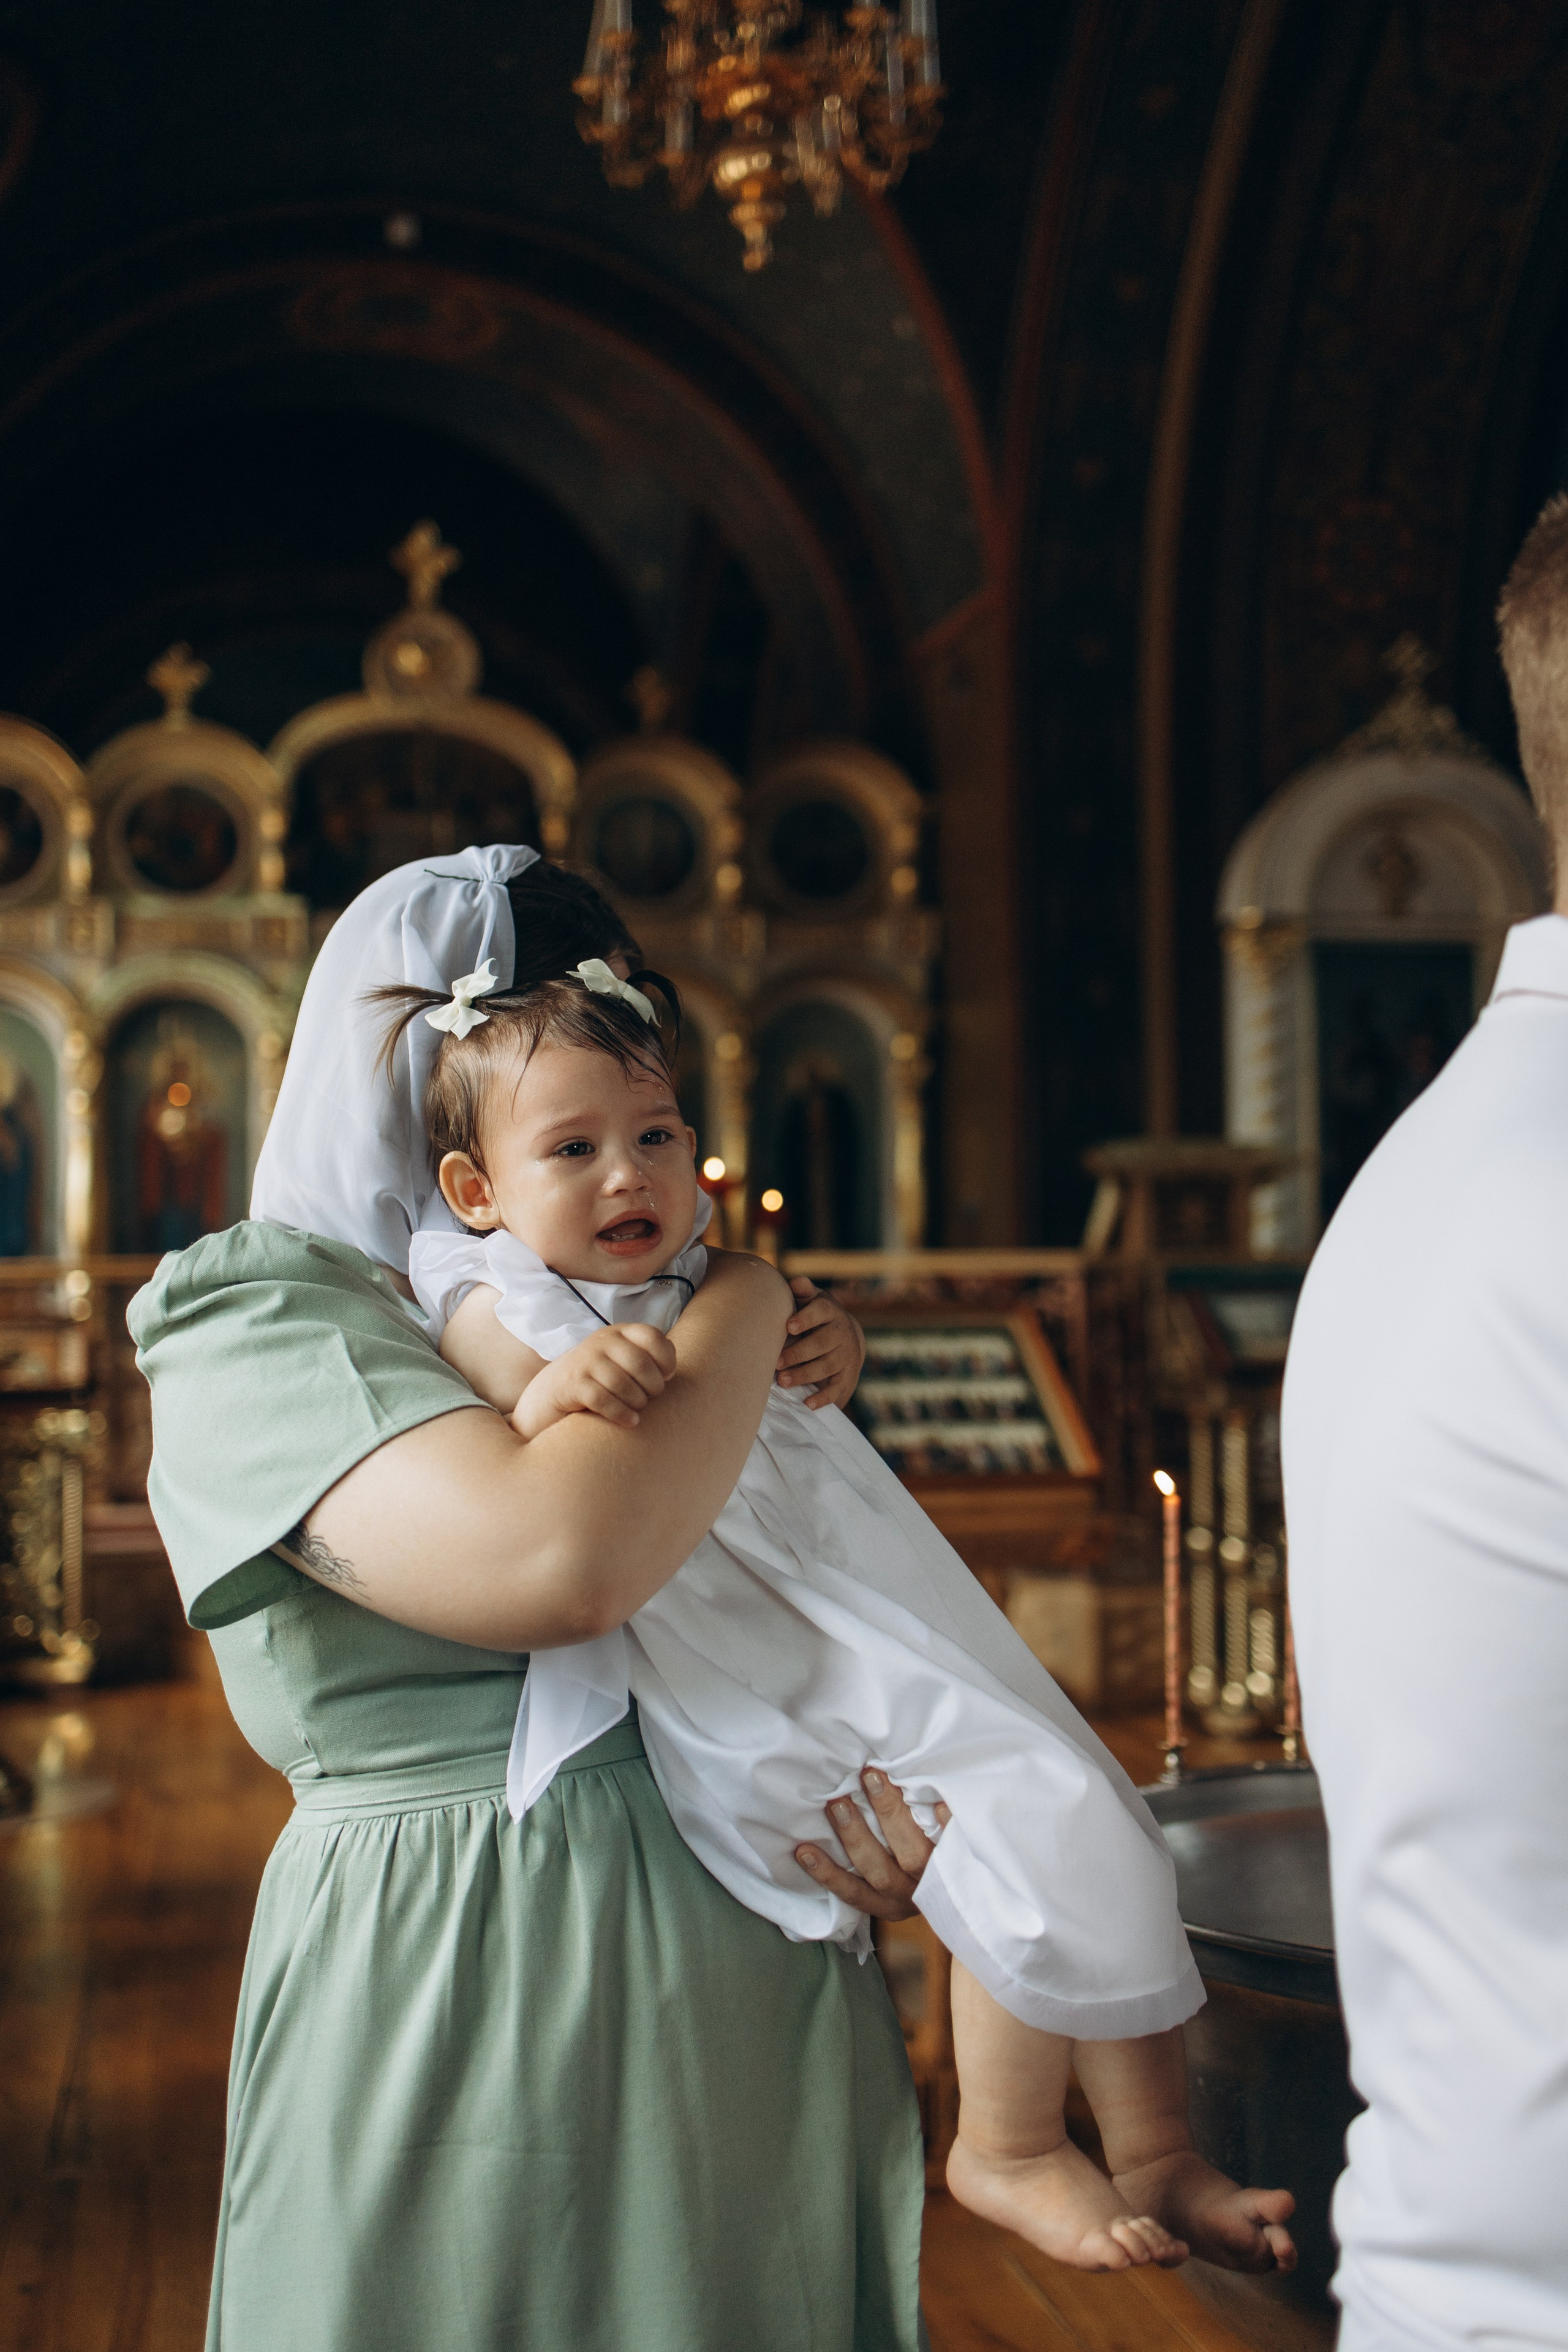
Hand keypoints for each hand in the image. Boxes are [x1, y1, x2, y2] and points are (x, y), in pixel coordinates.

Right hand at [513, 1322, 676, 1439]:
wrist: (551, 1392)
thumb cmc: (598, 1380)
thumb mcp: (621, 1361)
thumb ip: (646, 1358)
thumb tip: (670, 1371)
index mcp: (619, 1332)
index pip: (653, 1337)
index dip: (667, 1359)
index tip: (666, 1377)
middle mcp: (601, 1341)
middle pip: (642, 1364)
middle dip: (653, 1387)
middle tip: (650, 1397)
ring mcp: (585, 1361)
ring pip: (624, 1384)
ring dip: (638, 1402)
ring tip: (638, 1409)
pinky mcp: (572, 1384)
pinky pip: (604, 1400)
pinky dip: (621, 1414)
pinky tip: (630, 1421)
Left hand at [776, 1278, 865, 1409]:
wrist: (847, 1335)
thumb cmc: (816, 1316)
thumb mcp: (812, 1300)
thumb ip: (803, 1291)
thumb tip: (795, 1282)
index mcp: (830, 1310)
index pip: (820, 1311)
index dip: (805, 1318)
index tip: (788, 1326)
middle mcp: (842, 1331)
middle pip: (822, 1343)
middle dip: (799, 1353)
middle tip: (776, 1363)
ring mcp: (846, 1355)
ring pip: (827, 1366)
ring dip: (805, 1375)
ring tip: (783, 1382)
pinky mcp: (848, 1376)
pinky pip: (837, 1388)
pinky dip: (824, 1398)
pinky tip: (808, 1404)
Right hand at [795, 1768, 951, 1919]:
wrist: (975, 1900)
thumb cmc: (916, 1877)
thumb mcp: (889, 1881)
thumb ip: (867, 1859)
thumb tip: (832, 1813)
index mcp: (887, 1902)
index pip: (853, 1891)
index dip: (827, 1874)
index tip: (803, 1848)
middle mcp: (911, 1895)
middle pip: (879, 1870)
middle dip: (855, 1834)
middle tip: (837, 1799)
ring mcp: (939, 1881)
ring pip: (912, 1855)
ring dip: (889, 1814)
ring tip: (872, 1777)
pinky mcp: (966, 1863)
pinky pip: (957, 1844)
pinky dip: (947, 1822)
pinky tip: (938, 1800)